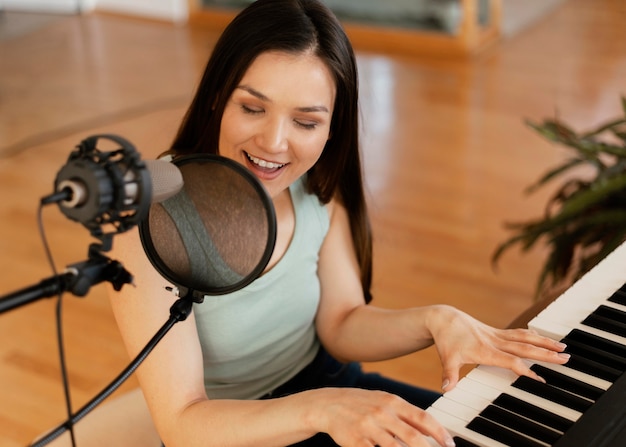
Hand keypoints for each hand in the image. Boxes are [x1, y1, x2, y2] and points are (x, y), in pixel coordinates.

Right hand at [310, 387, 455, 446]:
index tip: (450, 445)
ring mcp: (368, 428)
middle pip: (413, 437)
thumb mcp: (384, 402)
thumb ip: (406, 415)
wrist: (328, 404)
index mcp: (392, 402)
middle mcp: (382, 414)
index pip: (422, 417)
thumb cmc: (362, 404)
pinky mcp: (356, 442)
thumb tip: (431, 430)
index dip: (439, 433)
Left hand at [427, 305, 569, 390]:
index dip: (525, 371)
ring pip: (525, 338)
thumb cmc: (446, 339)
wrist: (443, 319)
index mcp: (486, 350)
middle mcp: (495, 342)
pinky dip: (532, 335)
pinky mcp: (496, 331)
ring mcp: (497, 335)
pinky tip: (542, 338)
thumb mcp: (446, 357)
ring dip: (544, 342)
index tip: (541, 380)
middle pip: (525, 348)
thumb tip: (447, 388)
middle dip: (545, 353)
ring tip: (562, 346)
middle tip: (566, 358)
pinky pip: (518, 333)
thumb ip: (449, 374)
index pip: (511, 362)